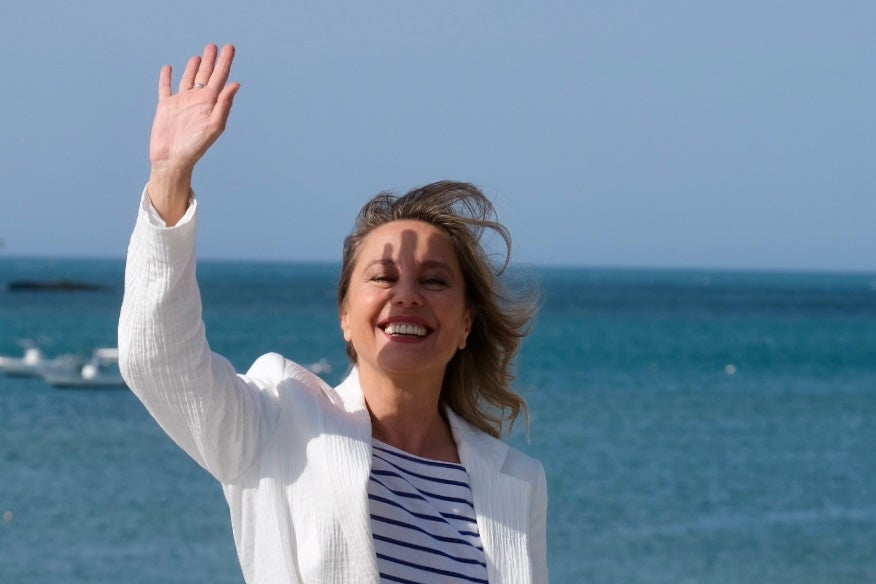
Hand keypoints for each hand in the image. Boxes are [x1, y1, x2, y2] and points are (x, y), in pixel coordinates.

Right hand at [147, 43, 239, 223]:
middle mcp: (197, 100)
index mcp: (210, 103)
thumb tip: (235, 84)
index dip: (225, 62)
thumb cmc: (196, 146)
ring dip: (194, 67)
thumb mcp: (213, 126)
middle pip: (206, 75)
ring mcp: (181, 102)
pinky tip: (169, 69)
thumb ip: (224, 105)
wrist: (173, 159)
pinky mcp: (166, 106)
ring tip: (199, 56)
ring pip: (188, 79)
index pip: (221, 78)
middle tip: (215, 46)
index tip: (230, 47)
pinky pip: (166, 88)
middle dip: (211, 61)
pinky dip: (167, 78)